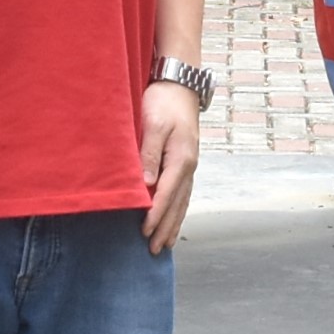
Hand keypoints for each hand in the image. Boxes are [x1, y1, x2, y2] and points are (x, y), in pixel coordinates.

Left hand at [138, 80, 203, 253]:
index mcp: (181, 158)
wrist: (180, 83)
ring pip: (182, 201)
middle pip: (177, 203)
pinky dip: (178, 210)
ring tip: (165, 244)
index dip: (155, 214)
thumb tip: (147, 183)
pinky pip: (183, 193)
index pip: (166, 193)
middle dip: (166, 228)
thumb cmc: (163, 102)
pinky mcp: (186, 161)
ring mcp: (189, 164)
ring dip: (174, 223)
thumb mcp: (153, 124)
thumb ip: (149, 154)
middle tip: (154, 250)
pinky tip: (174, 219)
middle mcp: (188, 165)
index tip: (144, 232)